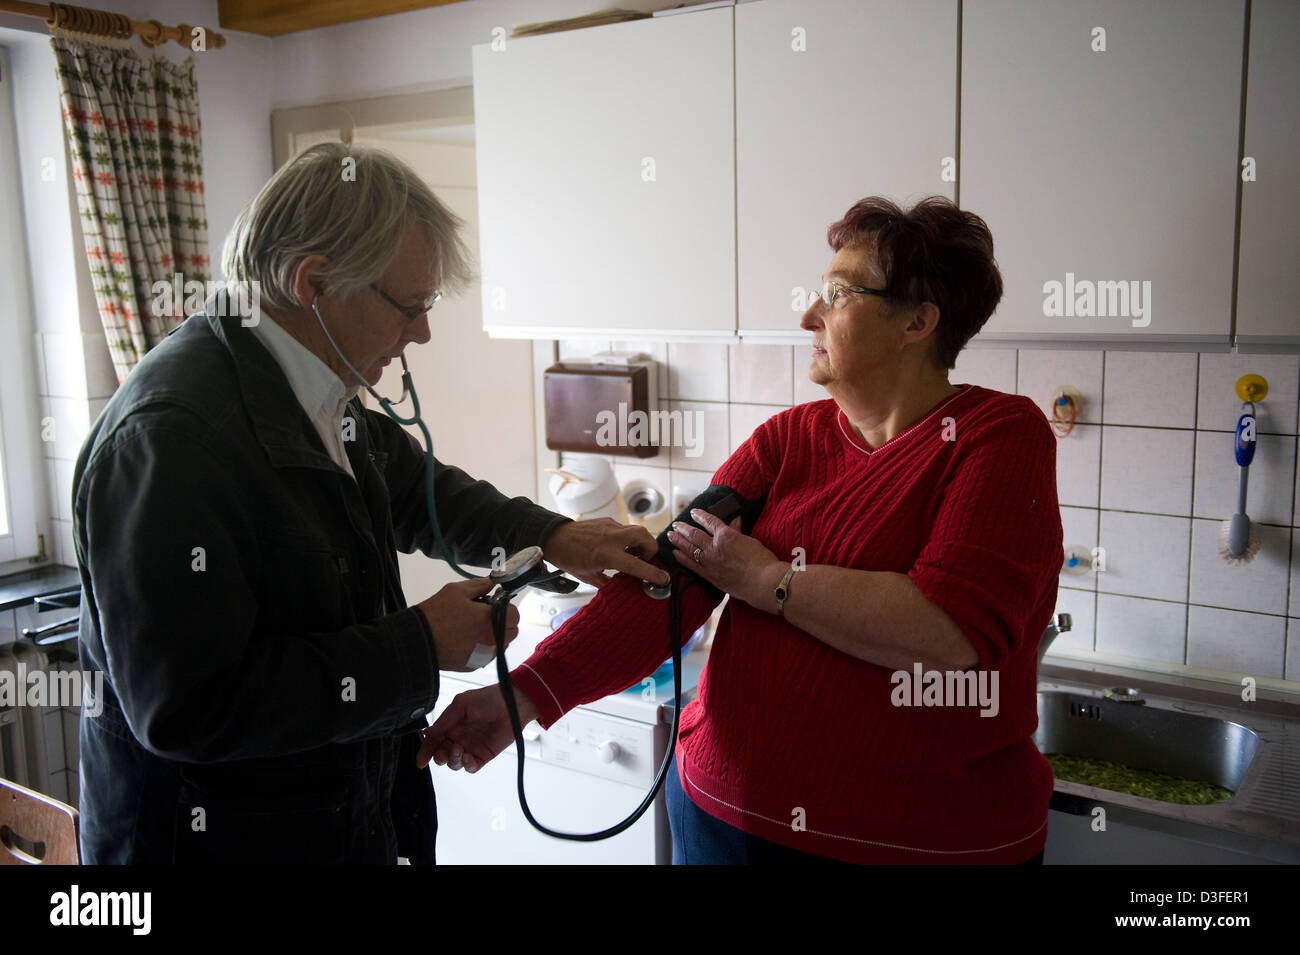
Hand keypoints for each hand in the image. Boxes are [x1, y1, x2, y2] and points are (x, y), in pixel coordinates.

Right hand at [413, 578, 519, 672]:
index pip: (515, 614)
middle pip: (512, 631)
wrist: (417, 641)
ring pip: (502, 644)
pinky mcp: (475, 666)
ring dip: (495, 635)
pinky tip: (466, 640)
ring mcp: (484, 656)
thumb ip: (480, 585)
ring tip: (473, 628)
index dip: (505, 607)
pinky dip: (484, 647)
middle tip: (483, 615)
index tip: (492, 604)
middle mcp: (492, 641)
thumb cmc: (436, 614)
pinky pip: (488, 655)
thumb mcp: (456, 591)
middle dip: (503, 621)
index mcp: (490, 620)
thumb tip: (493, 583)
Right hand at [416, 684, 539, 771]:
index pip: (434, 741)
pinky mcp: (484, 755)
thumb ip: (445, 720)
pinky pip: (471, 767)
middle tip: (444, 752)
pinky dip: (467, 765)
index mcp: (451, 724)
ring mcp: (471, 747)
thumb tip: (428, 732)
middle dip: (439, 757)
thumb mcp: (462, 704)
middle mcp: (459, 737)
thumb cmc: (489, 699)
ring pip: (454, 763)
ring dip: (452, 760)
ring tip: (459, 750)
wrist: (513, 704)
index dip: (425, 751)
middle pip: (441, 754)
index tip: (421, 760)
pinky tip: (468, 758)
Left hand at [541, 519, 669, 589]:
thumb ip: (608, 582)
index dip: (652, 573)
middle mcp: (611, 538)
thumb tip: (623, 587)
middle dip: (651, 550)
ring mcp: (610, 526)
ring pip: (637, 530)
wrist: (553, 537)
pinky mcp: (607, 521)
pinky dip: (628, 539)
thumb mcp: (588, 576)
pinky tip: (619, 548)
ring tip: (632, 555)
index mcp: (605, 555)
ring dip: (641, 543)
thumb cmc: (567, 557)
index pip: (637, 565)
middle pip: (645, 537)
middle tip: (644, 561)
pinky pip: (625, 529)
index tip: (663, 579)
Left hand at [667, 508, 784, 608]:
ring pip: (689, 548)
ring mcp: (709, 562)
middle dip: (683, 528)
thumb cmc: (761, 560)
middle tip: (675, 524)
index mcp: (726, 535)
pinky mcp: (709, 576)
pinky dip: (682, 558)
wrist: (762, 582)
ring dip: (678, 540)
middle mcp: (714, 547)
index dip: (700, 516)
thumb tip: (734, 521)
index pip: (710, 521)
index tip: (694, 512)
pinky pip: (691, 565)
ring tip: (670, 535)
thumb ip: (738, 531)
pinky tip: (674, 553)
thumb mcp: (749, 540)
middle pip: (694, 534)